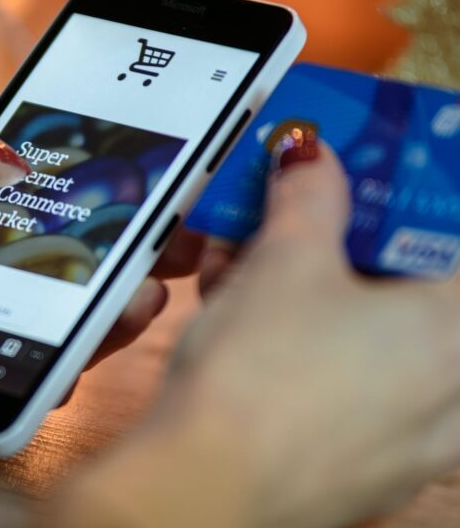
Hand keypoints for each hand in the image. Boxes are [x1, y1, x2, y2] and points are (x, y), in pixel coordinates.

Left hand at [0, 87, 201, 430]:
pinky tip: (67, 360)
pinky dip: (44, 375)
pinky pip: (3, 378)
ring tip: (137, 299)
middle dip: (130, 257)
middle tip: (175, 250)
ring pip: (50, 323)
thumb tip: (12, 159)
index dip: (108, 191)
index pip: (48, 193)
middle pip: (66, 263)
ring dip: (105, 316)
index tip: (160, 187)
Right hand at [54, 143, 459, 527]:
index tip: (368, 189)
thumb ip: (309, 195)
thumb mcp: (283, 261)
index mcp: (457, 329)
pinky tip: (248, 339)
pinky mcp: (367, 474)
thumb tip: (309, 151)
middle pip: (412, 295)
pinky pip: (352, 395)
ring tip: (244, 278)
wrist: (203, 486)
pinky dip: (311, 357)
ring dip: (319, 304)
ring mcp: (414, 443)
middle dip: (348, 252)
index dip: (410, 203)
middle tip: (299, 229)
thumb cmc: (261, 367)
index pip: (453, 241)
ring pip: (377, 347)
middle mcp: (455, 392)